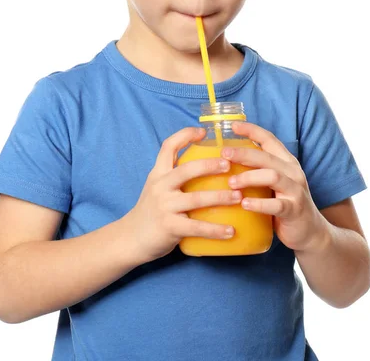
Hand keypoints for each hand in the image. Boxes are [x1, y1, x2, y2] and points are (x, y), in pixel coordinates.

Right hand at [125, 127, 240, 263]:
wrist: (131, 239)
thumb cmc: (152, 211)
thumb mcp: (158, 187)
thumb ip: (176, 177)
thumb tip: (208, 166)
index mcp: (158, 174)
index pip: (168, 146)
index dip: (185, 135)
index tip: (203, 131)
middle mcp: (160, 186)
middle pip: (186, 170)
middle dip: (209, 165)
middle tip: (229, 165)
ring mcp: (164, 206)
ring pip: (196, 199)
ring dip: (220, 197)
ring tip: (239, 197)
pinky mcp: (169, 227)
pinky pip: (196, 227)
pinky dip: (215, 230)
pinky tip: (231, 231)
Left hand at [222, 122, 327, 252]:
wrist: (310, 231)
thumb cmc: (284, 203)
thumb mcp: (273, 183)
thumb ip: (257, 170)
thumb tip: (225, 159)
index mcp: (286, 162)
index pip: (269, 139)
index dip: (251, 130)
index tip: (232, 125)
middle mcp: (293, 172)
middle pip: (267, 156)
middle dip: (244, 153)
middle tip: (223, 154)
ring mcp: (296, 190)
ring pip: (272, 176)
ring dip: (249, 177)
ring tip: (231, 183)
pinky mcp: (295, 210)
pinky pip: (277, 205)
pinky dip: (259, 204)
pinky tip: (244, 204)